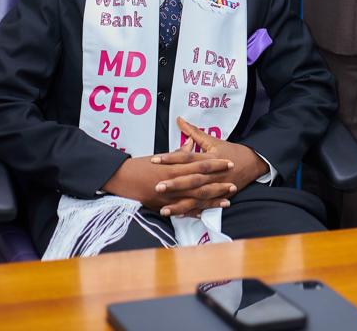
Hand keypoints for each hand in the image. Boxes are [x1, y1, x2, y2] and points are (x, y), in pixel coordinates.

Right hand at [102, 152, 235, 216]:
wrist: (122, 178)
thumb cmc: (141, 165)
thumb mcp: (161, 156)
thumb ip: (178, 152)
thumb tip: (190, 143)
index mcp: (175, 166)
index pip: (200, 164)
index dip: (216, 164)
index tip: (229, 162)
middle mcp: (175, 181)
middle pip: (202, 183)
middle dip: (219, 183)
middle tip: (234, 184)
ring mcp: (170, 196)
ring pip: (196, 199)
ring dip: (212, 199)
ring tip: (227, 200)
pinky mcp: (164, 206)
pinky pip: (183, 210)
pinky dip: (195, 211)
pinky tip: (206, 212)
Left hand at [149, 117, 268, 208]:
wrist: (253, 163)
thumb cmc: (231, 151)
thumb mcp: (213, 140)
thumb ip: (194, 132)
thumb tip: (179, 120)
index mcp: (209, 158)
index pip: (188, 157)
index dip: (171, 158)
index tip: (155, 160)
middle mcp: (212, 174)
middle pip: (191, 179)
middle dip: (174, 184)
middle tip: (157, 186)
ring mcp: (216, 187)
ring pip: (196, 196)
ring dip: (180, 203)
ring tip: (163, 208)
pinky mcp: (219, 197)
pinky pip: (203, 206)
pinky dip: (192, 211)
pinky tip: (178, 214)